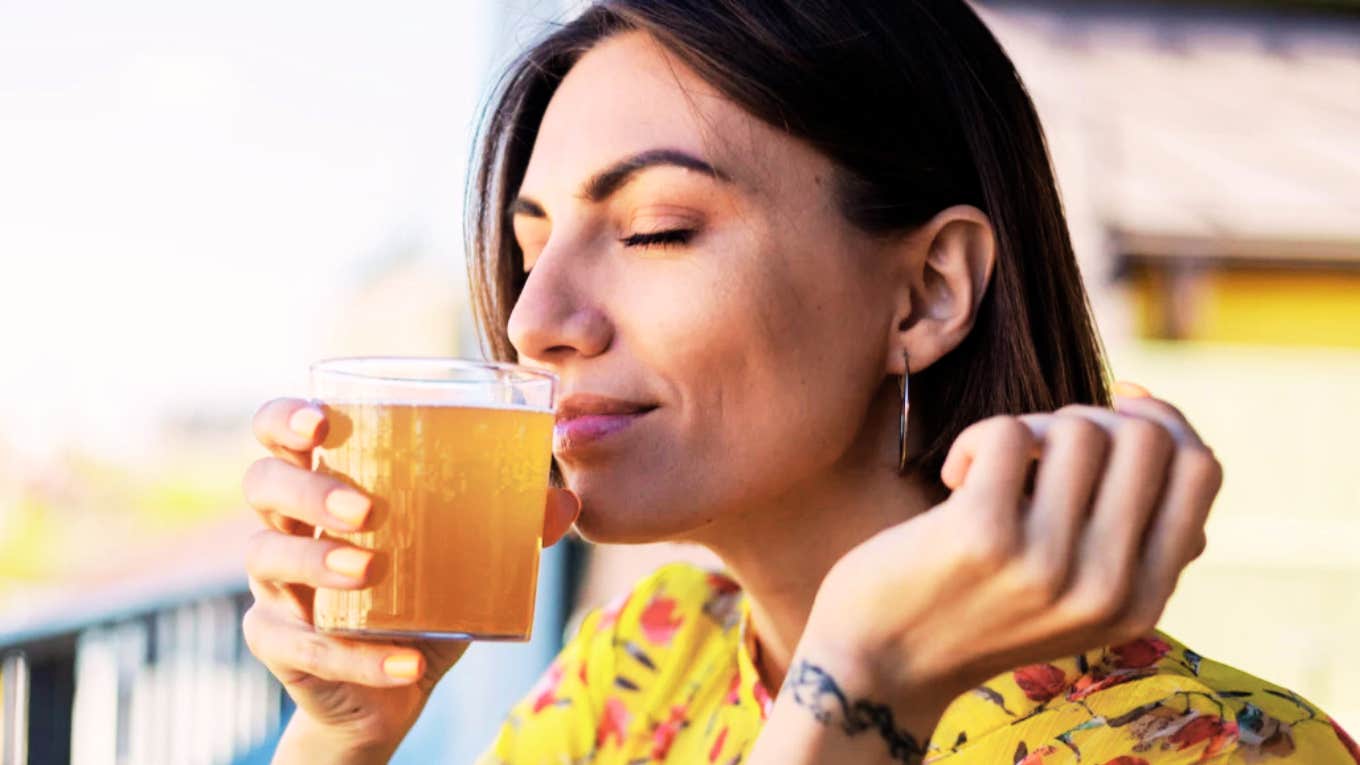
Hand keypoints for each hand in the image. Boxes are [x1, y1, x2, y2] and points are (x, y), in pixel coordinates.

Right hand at [241, 397, 581, 759]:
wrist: (389, 690)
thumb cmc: (420, 597)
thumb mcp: (464, 559)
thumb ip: (510, 526)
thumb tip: (566, 502)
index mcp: (324, 485)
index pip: (279, 432)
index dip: (286, 418)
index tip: (320, 422)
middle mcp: (286, 526)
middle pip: (264, 484)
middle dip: (308, 489)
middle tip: (364, 509)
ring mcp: (275, 586)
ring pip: (267, 557)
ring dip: (318, 560)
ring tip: (369, 569)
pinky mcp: (278, 644)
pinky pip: (301, 646)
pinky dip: (357, 655)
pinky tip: (405, 660)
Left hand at [805, 389, 1222, 732]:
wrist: (880, 665)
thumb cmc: (976, 606)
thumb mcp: (1074, 591)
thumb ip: (1128, 531)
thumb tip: (1153, 414)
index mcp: (1142, 601)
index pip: (1201, 469)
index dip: (1163, 420)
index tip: (1112, 410)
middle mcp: (1106, 588)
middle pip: (1146, 437)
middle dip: (1089, 419)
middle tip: (1035, 452)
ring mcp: (1047, 564)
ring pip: (1078, 429)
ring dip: (1028, 428)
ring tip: (990, 468)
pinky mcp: (984, 536)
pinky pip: (1009, 432)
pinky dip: (974, 439)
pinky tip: (952, 480)